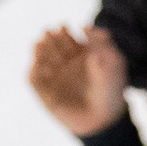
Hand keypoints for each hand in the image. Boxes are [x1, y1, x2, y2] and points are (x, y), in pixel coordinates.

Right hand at [28, 22, 132, 139]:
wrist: (105, 119)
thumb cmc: (112, 90)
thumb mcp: (113, 62)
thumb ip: (102, 43)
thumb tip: (85, 26)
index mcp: (78, 54)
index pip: (66, 38)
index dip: (63, 31)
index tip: (63, 27)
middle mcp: (64, 65)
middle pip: (51, 46)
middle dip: (49, 38)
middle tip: (48, 33)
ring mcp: (54, 79)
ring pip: (40, 61)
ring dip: (38, 52)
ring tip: (39, 45)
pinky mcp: (46, 94)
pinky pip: (34, 81)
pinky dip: (33, 72)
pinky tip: (36, 66)